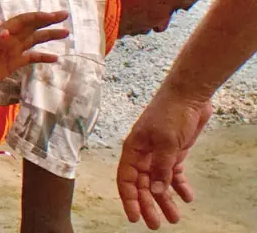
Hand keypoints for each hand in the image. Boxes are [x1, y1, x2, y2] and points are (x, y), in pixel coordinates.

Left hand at [0, 11, 69, 94]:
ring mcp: (11, 52)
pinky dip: (42, 56)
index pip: (23, 21)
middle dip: (48, 21)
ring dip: (49, 36)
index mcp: (1, 34)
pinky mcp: (11, 64)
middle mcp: (8, 40)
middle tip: (65, 15)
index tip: (55, 15)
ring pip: (33, 40)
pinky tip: (55, 58)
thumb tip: (6, 32)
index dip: (39, 16)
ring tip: (66, 33)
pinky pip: (30, 57)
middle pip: (32, 27)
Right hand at [117, 93, 212, 228]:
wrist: (188, 96)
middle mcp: (143, 155)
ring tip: (175, 217)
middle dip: (148, 205)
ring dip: (165, 200)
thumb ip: (161, 167)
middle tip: (156, 224)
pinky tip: (187, 197)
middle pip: (142, 185)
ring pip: (159, 183)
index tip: (134, 217)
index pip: (126, 179)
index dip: (129, 199)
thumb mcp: (165, 141)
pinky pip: (174, 174)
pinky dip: (180, 186)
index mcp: (133, 150)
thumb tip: (156, 191)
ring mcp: (158, 154)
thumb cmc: (170, 113)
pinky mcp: (173, 153)